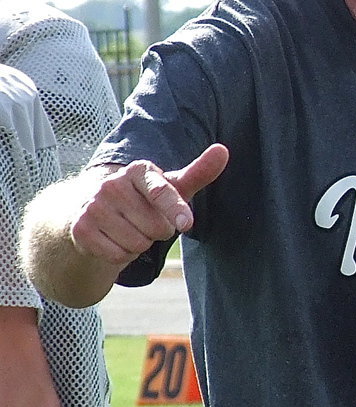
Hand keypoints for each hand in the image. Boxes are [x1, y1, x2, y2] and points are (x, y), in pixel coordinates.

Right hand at [71, 144, 228, 265]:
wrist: (94, 212)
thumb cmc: (144, 199)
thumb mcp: (172, 186)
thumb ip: (199, 172)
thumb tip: (223, 150)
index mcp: (138, 170)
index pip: (162, 192)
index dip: (176, 211)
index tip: (186, 224)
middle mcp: (112, 184)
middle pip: (156, 227)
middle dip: (158, 232)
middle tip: (146, 221)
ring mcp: (93, 206)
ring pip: (138, 244)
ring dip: (140, 244)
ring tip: (130, 229)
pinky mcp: (81, 229)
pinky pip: (118, 256)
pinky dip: (123, 255)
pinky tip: (115, 240)